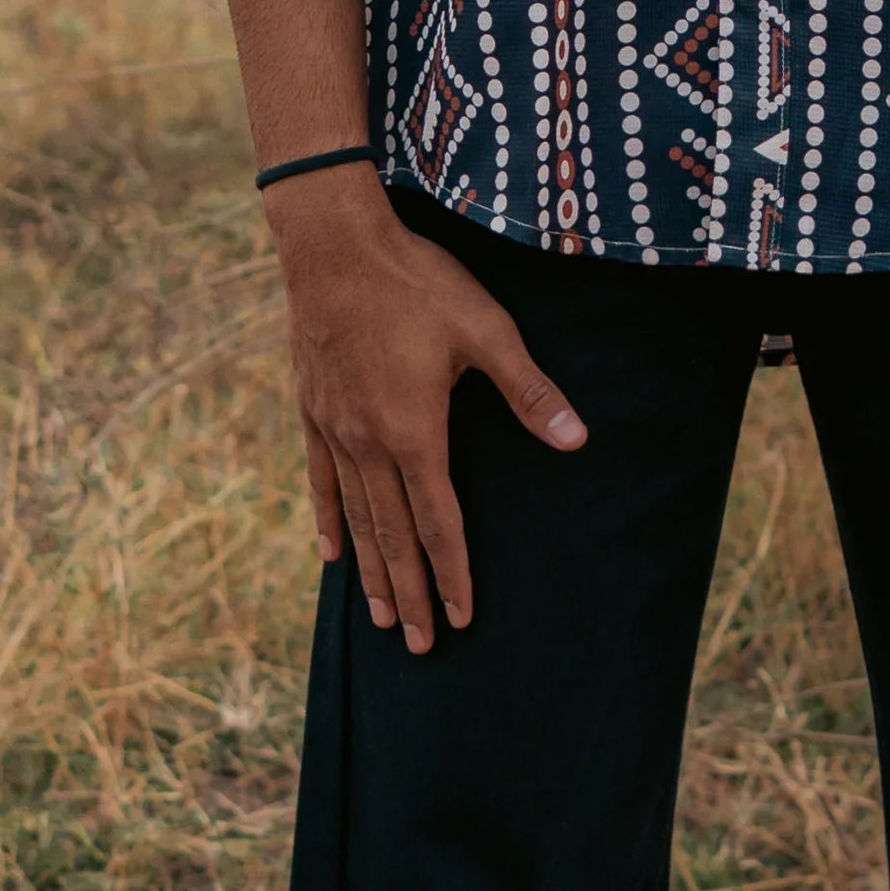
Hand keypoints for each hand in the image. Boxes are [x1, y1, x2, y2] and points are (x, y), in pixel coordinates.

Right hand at [262, 166, 585, 654]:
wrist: (332, 244)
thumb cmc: (416, 282)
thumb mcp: (486, 329)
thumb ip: (529, 390)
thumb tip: (576, 439)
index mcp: (414, 433)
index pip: (439, 522)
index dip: (453, 573)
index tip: (461, 619)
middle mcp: (369, 444)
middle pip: (394, 536)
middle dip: (411, 593)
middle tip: (420, 646)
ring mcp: (335, 429)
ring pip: (357, 518)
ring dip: (372, 572)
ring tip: (382, 619)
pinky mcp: (313, 410)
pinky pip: (320, 480)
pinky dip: (329, 522)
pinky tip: (331, 555)